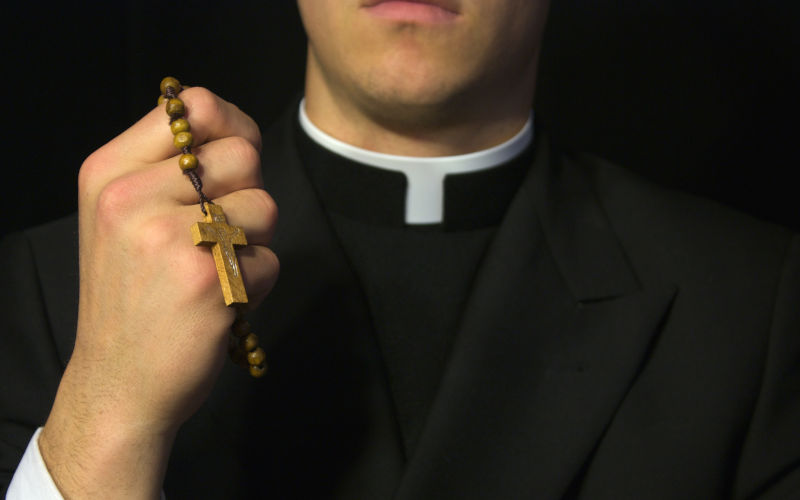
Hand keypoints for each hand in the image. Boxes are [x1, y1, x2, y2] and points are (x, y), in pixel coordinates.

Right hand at [38, 87, 278, 497]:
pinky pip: (269, 258)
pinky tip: (220, 302)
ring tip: (215, 269)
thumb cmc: (131, 296)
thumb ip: (168, 168)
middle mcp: (131, 197)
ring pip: (264, 206)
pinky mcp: (207, 280)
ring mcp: (169, 238)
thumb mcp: (121, 217)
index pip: (193, 106)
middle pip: (243, 156)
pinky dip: (257, 283)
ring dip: (254, 241)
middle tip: (217, 235)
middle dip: (247, 194)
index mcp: (109, 172)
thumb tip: (234, 128)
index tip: (233, 160)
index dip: (231, 126)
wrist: (118, 382)